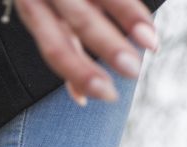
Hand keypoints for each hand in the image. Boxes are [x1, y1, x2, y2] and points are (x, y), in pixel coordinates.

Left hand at [7, 0, 159, 105]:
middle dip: (109, 47)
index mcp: (35, 10)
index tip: (108, 94)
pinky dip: (130, 7)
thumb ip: (65, 50)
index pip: (56, 47)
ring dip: (130, 18)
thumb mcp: (44, 18)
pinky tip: (147, 25)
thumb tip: (81, 97)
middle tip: (133, 71)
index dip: (81, 73)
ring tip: (151, 43)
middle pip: (81, 21)